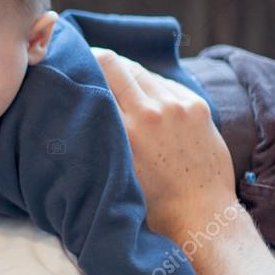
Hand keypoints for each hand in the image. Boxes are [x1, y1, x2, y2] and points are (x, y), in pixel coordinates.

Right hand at [90, 48, 238, 242]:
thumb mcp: (115, 168)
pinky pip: (165, 84)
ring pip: (142, 72)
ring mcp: (178, 106)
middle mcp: (152, 112)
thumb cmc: (150, 202)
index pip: (98, 74)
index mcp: (126, 130)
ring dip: (126, 75)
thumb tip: (80, 106)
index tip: (73, 64)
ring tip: (117, 87)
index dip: (83, 64)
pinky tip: (146, 103)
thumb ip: (100, 136)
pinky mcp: (197, 106)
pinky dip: (151, 88)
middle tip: (88, 65)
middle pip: (117, 63)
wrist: (200, 214)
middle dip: (100, 60)